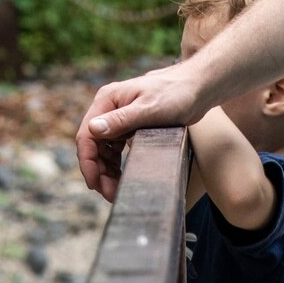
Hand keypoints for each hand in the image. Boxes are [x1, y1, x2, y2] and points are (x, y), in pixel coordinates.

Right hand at [76, 64, 206, 202]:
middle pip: (94, 146)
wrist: (197, 88)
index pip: (87, 135)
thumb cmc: (175, 93)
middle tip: (109, 194)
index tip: (94, 183)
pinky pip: (116, 150)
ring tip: (115, 190)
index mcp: (107, 101)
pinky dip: (117, 165)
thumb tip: (93, 129)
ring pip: (104, 151)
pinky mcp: (129, 128)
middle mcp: (108, 109)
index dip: (88, 162)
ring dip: (107, 171)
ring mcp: (118, 119)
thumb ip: (120, 120)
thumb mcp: (148, 109)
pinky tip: (122, 177)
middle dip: (98, 171)